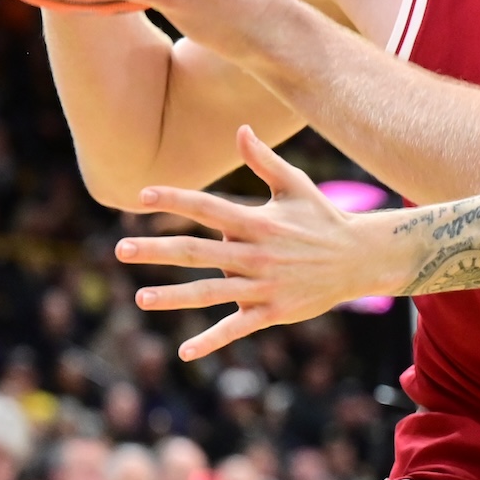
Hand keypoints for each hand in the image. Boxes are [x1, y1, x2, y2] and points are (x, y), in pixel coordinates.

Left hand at [120, 126, 398, 359]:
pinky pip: (237, 328)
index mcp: (260, 221)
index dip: (176, 200)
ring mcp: (265, 285)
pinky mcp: (273, 311)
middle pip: (199, 252)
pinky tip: (184, 351)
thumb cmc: (322, 218)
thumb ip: (264, 160)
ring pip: (212, 292)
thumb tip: (240, 128)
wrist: (359, 258)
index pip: (209, 207)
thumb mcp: (296, 186)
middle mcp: (258, 253)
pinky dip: (211, 340)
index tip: (143, 196)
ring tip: (140, 298)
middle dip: (158, 250)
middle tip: (121, 248)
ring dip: (174, 297)